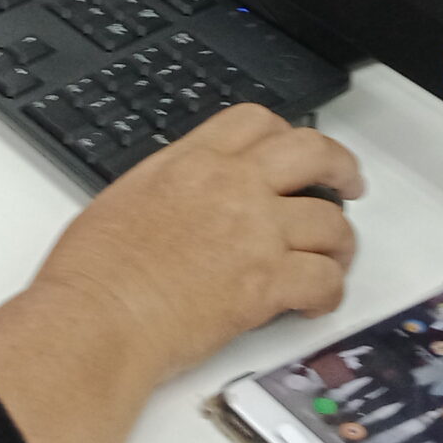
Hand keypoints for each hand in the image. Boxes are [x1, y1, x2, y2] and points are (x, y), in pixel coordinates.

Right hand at [30, 105, 364, 385]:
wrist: (96, 320)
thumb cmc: (94, 275)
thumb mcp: (126, 200)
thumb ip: (171, 189)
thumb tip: (188, 204)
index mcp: (191, 162)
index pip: (255, 122)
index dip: (285, 134)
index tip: (293, 153)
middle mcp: (231, 187)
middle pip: (312, 152)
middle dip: (341, 167)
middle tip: (349, 184)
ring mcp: (255, 232)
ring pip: (330, 221)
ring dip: (339, 243)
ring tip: (333, 259)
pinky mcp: (267, 282)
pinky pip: (324, 279)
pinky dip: (329, 293)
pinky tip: (315, 302)